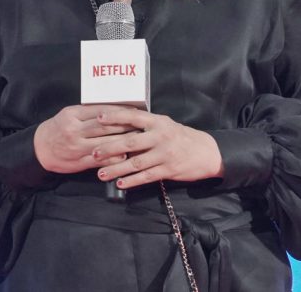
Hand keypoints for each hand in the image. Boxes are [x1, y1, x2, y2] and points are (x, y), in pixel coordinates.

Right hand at [33, 104, 135, 173]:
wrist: (40, 148)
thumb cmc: (58, 128)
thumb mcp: (69, 115)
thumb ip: (87, 113)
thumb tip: (113, 111)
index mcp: (73, 115)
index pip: (101, 111)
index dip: (119, 112)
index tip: (134, 112)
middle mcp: (75, 130)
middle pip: (105, 127)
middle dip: (126, 126)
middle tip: (141, 126)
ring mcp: (77, 146)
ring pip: (105, 143)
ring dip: (124, 142)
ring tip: (138, 140)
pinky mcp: (79, 161)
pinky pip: (101, 160)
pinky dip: (114, 158)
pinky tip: (125, 156)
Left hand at [91, 109, 223, 188]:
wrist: (207, 152)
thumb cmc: (179, 136)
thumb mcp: (164, 124)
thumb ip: (145, 123)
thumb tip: (118, 121)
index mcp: (157, 121)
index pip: (132, 116)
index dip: (115, 117)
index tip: (98, 118)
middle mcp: (160, 136)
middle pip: (130, 142)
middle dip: (109, 148)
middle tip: (93, 153)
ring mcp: (164, 154)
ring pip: (136, 163)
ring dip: (116, 169)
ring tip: (101, 174)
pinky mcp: (168, 170)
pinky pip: (146, 176)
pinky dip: (132, 181)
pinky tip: (120, 184)